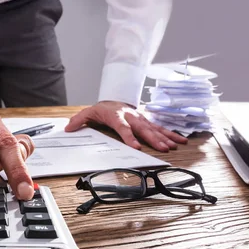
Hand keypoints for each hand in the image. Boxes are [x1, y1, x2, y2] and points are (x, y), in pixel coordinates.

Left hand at [65, 101, 187, 151]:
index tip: (136, 146)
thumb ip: (79, 121)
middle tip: (162, 148)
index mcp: (117, 116)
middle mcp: (131, 117)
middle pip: (143, 129)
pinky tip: (180, 140)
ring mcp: (140, 119)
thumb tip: (68, 128)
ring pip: (154, 128)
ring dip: (165, 137)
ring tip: (174, 145)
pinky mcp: (146, 122)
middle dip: (153, 139)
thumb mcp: (88, 113)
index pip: (123, 127)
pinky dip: (170, 134)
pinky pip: (160, 128)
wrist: (114, 99)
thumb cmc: (102, 110)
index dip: (129, 137)